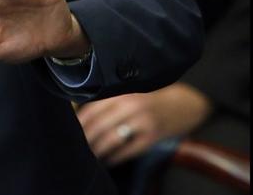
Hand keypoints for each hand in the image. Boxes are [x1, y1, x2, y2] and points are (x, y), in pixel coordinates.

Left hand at [76, 83, 213, 164]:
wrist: (184, 103)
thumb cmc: (149, 98)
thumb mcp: (129, 92)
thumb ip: (107, 100)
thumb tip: (76, 114)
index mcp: (121, 91)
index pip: (90, 109)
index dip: (77, 124)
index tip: (68, 132)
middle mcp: (130, 104)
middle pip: (97, 125)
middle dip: (84, 139)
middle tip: (75, 148)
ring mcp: (142, 121)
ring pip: (110, 139)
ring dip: (96, 150)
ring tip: (88, 156)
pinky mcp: (152, 136)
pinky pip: (127, 150)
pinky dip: (114, 158)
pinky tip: (106, 161)